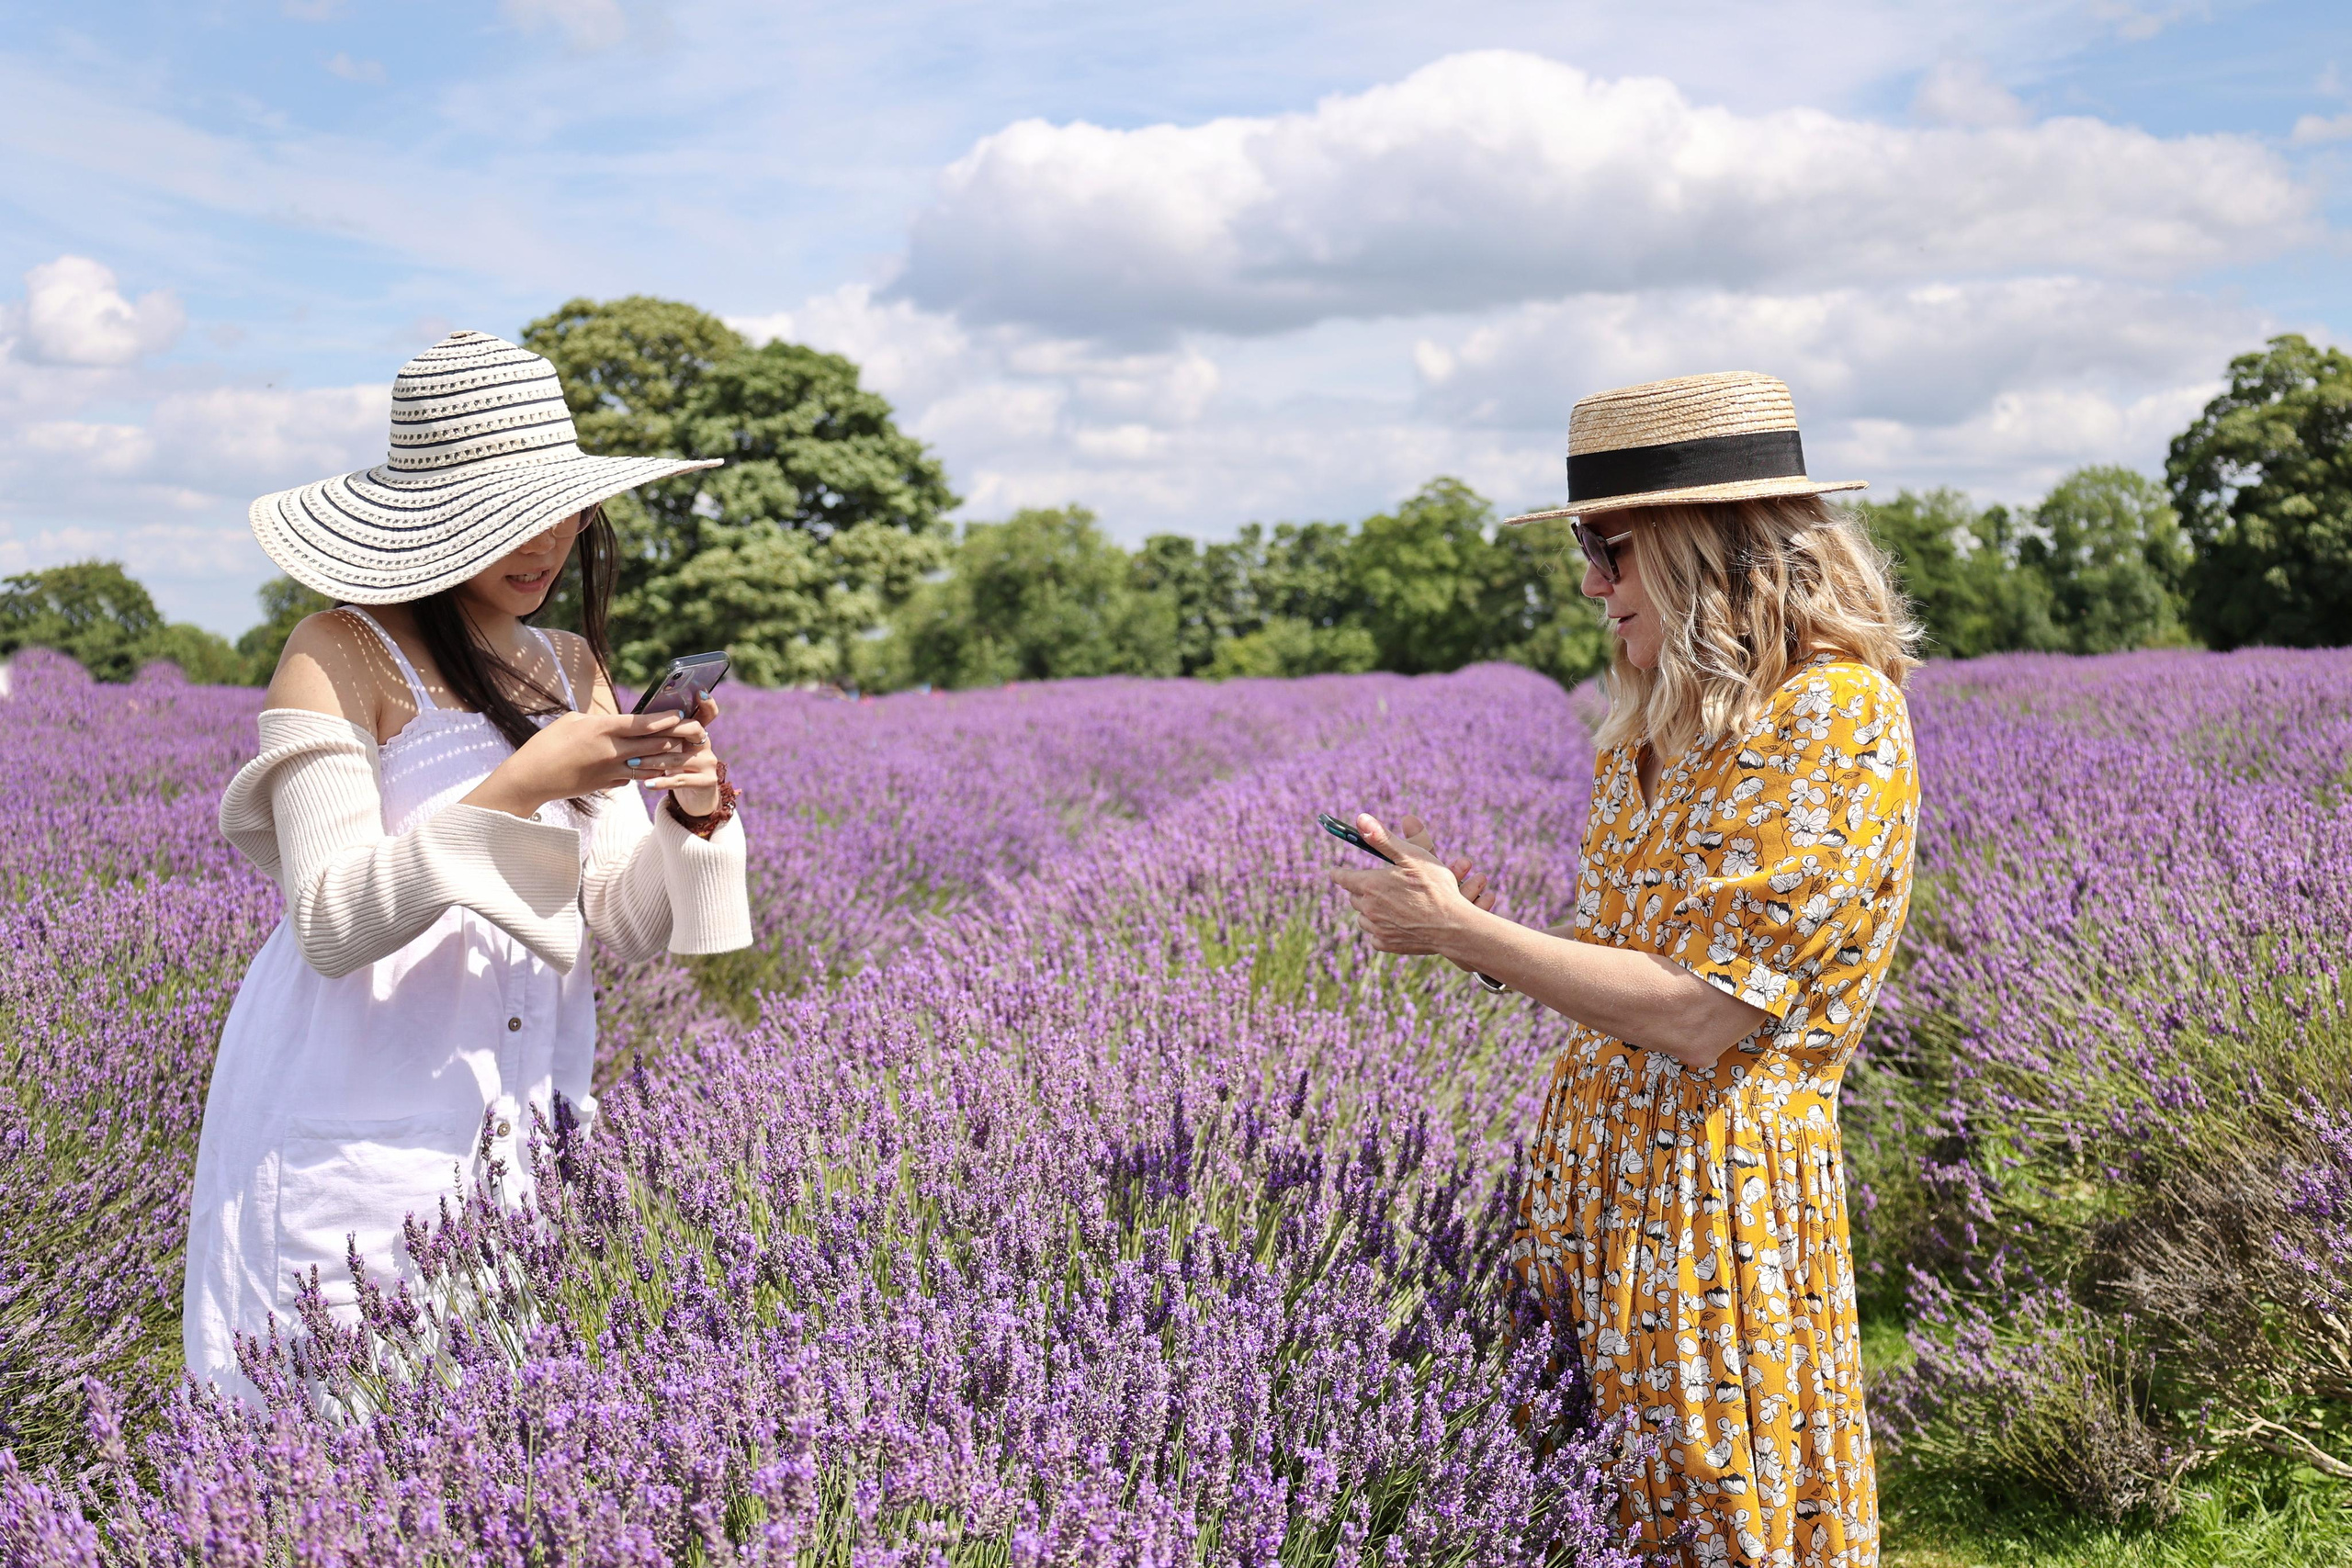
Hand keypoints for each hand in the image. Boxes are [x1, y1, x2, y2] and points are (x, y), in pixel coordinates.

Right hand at [462, 708, 691, 818]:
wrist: (532, 779)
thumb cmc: (547, 744)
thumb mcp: (572, 721)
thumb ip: (599, 720)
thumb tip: (616, 722)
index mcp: (602, 729)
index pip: (641, 723)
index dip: (664, 718)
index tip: (681, 714)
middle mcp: (611, 751)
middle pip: (654, 743)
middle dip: (678, 737)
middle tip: (697, 731)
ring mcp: (611, 770)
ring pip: (652, 764)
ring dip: (671, 758)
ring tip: (688, 751)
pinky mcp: (608, 784)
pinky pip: (636, 777)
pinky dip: (651, 772)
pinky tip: (663, 768)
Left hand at [645, 694, 724, 817]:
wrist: (695, 799)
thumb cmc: (676, 768)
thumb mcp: (673, 750)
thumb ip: (663, 735)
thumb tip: (638, 719)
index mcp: (698, 733)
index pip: (707, 713)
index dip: (706, 702)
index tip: (699, 691)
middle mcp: (706, 745)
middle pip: (693, 729)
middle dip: (669, 728)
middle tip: (646, 732)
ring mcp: (709, 764)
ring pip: (679, 757)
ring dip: (652, 760)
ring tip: (632, 761)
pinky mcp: (706, 782)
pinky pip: (681, 780)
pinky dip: (662, 782)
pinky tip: (647, 784)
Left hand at [1330, 812, 1487, 956]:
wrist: (1452, 926)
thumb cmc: (1435, 888)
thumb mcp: (1411, 856)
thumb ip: (1383, 838)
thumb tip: (1360, 819)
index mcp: (1370, 884)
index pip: (1341, 877)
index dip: (1339, 873)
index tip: (1336, 872)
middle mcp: (1368, 908)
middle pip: (1353, 897)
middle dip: (1360, 890)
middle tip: (1375, 885)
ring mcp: (1377, 928)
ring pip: (1363, 917)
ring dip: (1369, 910)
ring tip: (1385, 904)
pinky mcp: (1387, 944)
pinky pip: (1375, 935)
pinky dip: (1380, 928)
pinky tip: (1394, 923)